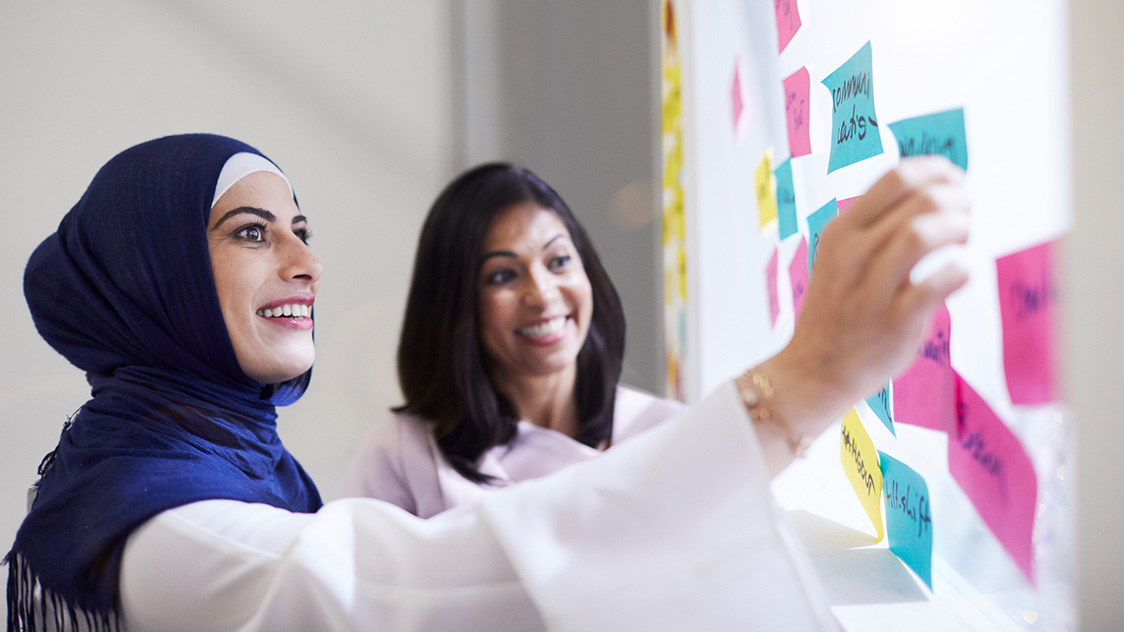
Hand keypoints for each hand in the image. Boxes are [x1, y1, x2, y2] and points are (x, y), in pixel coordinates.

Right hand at [753, 157, 969, 473]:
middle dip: (957, 200)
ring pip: (922, 234)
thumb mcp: (842, 256)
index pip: (895, 178)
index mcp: (841, 231)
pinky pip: (936, 285)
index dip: (936, 171)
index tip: (954, 181)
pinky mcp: (893, 323)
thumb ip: (878, 227)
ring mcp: (870, 289)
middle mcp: (852, 255)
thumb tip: (937, 194)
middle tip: (966, 215)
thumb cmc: (839, 309)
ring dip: (958, 228)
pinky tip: (962, 274)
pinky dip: (959, 273)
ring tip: (964, 239)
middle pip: (919, 200)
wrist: (814, 369)